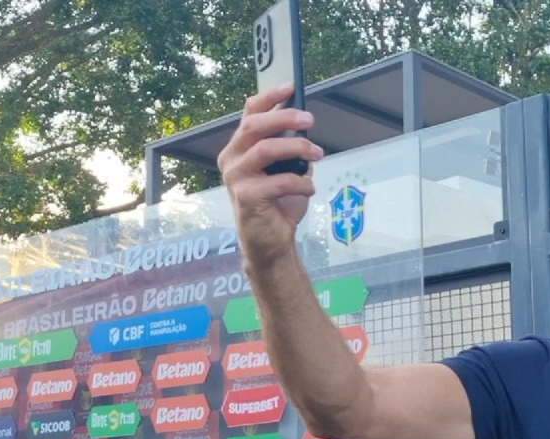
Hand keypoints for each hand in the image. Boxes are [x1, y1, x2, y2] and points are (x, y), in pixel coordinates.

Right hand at [217, 82, 325, 262]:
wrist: (271, 241)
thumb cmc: (278, 202)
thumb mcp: (285, 168)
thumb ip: (288, 148)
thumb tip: (304, 124)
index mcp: (240, 147)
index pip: (250, 113)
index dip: (269, 97)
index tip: (291, 86)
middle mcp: (232, 159)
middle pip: (255, 126)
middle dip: (284, 118)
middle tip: (310, 119)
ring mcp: (235, 178)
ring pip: (266, 150)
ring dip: (297, 148)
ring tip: (317, 153)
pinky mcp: (246, 197)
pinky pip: (279, 181)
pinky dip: (301, 182)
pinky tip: (310, 188)